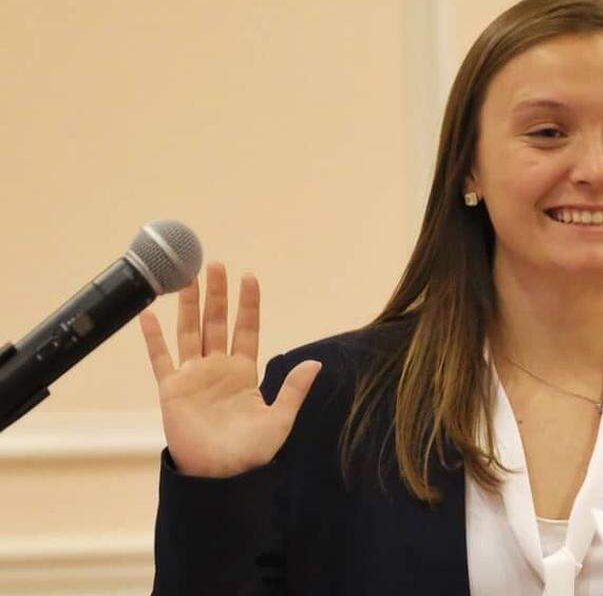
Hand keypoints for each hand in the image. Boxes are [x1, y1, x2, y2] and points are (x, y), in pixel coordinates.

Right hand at [139, 263, 320, 477]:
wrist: (221, 476)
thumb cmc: (252, 452)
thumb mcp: (280, 419)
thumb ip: (294, 389)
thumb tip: (315, 363)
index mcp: (244, 372)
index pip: (246, 330)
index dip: (248, 304)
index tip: (250, 277)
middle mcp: (218, 368)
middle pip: (216, 323)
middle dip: (217, 294)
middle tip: (215, 264)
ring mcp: (193, 377)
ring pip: (189, 331)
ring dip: (187, 305)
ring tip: (186, 277)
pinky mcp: (171, 390)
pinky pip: (161, 359)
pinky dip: (153, 338)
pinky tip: (147, 314)